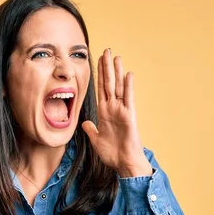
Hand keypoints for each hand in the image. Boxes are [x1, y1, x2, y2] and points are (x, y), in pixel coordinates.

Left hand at [82, 48, 151, 177]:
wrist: (124, 163)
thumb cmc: (112, 153)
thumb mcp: (96, 139)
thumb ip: (90, 129)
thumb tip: (84, 122)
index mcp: (104, 112)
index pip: (100, 89)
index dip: (99, 75)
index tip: (97, 62)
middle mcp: (113, 108)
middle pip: (109, 83)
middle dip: (107, 67)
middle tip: (106, 51)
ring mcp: (122, 111)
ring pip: (118, 87)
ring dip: (117, 72)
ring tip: (116, 57)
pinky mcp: (129, 116)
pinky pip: (129, 98)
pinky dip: (128, 86)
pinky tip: (128, 74)